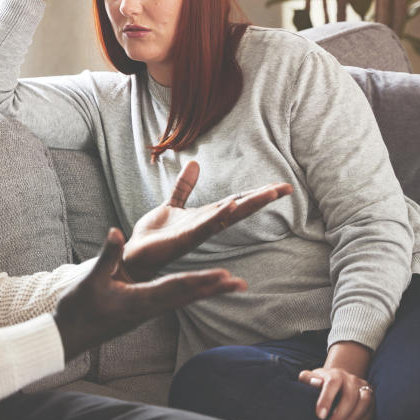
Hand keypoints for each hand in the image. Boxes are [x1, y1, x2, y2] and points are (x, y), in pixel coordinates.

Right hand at [53, 228, 244, 360]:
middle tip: (239, 283)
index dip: (200, 280)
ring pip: (184, 299)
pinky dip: (192, 293)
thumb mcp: (91, 278)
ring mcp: (148, 312)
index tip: (221, 275)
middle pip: (188, 296)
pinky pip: (175, 301)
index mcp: (140, 300)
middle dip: (214, 288)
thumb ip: (107, 255)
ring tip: (231, 285)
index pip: (176, 287)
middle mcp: (150, 308)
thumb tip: (116, 231)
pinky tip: (200, 289)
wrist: (71, 334)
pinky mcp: (145, 312)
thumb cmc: (80, 307)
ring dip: (208, 291)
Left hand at [122, 161, 292, 280]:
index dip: (257, 193)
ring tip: (269, 192)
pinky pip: (203, 227)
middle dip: (261, 198)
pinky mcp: (182, 239)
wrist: (134, 256)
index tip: (281, 185)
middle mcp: (205, 225)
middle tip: (285, 188)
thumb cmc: (155, 235)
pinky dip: (218, 216)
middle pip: (239, 208)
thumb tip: (194, 163)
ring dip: (248, 205)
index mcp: (205, 216)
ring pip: (227, 217)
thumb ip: (184, 187)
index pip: (236, 201)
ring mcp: (196, 233)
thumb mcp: (172, 205)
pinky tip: (231, 206)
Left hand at [299, 367, 373, 419]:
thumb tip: (315, 382)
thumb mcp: (310, 378)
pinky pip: (369, 410)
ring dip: (353, 418)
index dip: (326, 400)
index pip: (332, 384)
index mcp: (335, 374)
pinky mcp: (371, 398)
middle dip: (340, 415)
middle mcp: (352, 379)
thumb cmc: (320, 382)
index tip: (320, 415)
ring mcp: (363, 388)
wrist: (338, 381)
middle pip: (349, 397)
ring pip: (363, 403)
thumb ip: (308, 378)